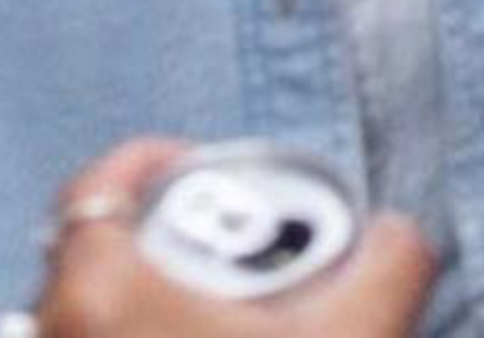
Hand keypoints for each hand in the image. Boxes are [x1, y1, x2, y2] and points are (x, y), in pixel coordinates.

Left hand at [34, 144, 433, 335]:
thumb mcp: (359, 333)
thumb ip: (395, 258)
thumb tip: (400, 233)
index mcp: (99, 293)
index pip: (96, 188)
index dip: (149, 162)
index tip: (202, 170)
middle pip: (86, 260)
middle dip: (153, 246)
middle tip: (221, 261)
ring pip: (83, 332)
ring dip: (138, 318)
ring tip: (209, 333)